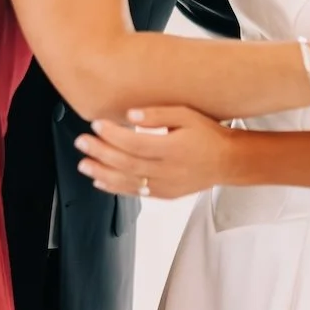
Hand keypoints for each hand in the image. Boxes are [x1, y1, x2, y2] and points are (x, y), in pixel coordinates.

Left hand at [74, 106, 230, 198]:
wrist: (227, 161)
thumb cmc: (207, 134)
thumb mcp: (186, 115)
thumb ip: (157, 114)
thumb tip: (129, 116)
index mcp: (174, 148)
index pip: (137, 144)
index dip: (114, 135)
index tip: (96, 124)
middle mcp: (169, 170)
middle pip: (128, 163)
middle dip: (101, 153)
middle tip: (82, 142)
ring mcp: (166, 186)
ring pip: (129, 182)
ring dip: (103, 173)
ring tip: (84, 164)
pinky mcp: (165, 194)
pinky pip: (137, 193)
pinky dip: (116, 188)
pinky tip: (100, 181)